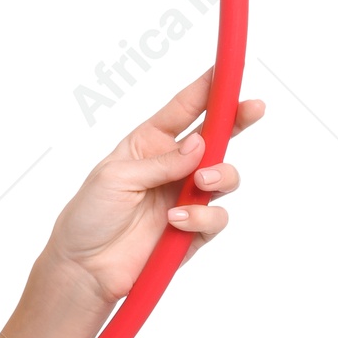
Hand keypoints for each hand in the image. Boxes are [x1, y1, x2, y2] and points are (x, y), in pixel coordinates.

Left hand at [41, 67, 265, 307]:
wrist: (85, 267)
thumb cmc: (89, 215)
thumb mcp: (115, 177)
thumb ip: (160, 162)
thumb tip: (199, 144)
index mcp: (147, 144)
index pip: (183, 110)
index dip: (206, 89)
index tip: (227, 69)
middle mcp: (171, 166)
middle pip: (216, 137)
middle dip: (237, 120)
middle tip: (252, 108)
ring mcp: (185, 197)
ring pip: (225, 175)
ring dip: (221, 175)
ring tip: (201, 183)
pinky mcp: (193, 228)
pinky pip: (216, 216)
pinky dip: (202, 216)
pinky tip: (176, 221)